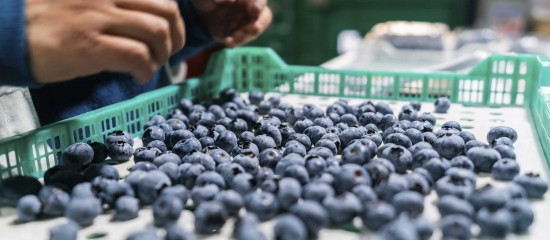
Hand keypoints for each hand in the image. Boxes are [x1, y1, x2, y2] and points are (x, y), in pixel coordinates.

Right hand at [26, 0, 185, 83]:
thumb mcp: (89, 2)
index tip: (172, 34)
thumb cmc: (49, 18)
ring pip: (157, 33)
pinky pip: (137, 56)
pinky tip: (138, 76)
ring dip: (163, 55)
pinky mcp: (90, 46)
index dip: (174, 19)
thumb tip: (151, 26)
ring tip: (151, 66)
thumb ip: (118, 7)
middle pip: (167, 12)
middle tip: (169, 53)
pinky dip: (146, 70)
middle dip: (177, 37)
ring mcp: (99, 19)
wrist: (9, 32)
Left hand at [191, 0, 272, 47]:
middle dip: (260, 23)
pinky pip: (243, 40)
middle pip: (265, 16)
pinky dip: (237, 42)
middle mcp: (250, 8)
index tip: (254, 10)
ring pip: (256, 30)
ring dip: (247, 35)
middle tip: (253, 28)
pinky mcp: (240, 34)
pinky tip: (228, 41)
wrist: (198, 15)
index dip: (260, 4)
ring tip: (234, 36)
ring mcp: (247, 22)